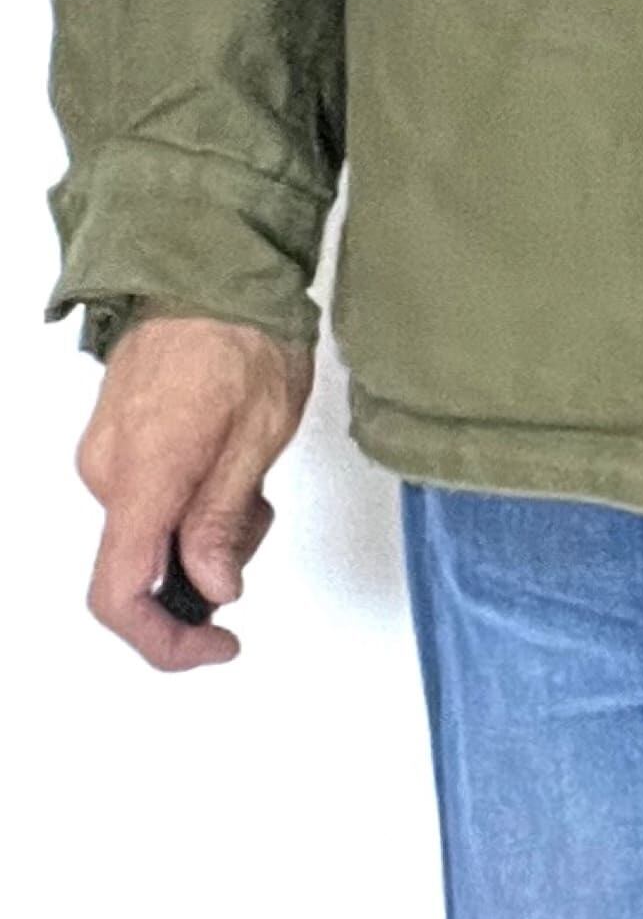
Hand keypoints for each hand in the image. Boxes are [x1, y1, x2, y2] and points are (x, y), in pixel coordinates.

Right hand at [79, 315, 312, 670]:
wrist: (206, 270)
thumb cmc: (242, 339)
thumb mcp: (259, 437)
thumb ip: (225, 520)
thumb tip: (211, 591)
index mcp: (144, 476)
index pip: (119, 591)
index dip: (163, 639)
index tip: (214, 647)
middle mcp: (107, 472)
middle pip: (148, 565)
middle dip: (211, 564)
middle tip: (260, 516)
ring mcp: (106, 458)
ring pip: (155, 532)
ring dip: (210, 526)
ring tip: (252, 475)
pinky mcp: (116, 444)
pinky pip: (151, 500)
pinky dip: (194, 500)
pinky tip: (228, 463)